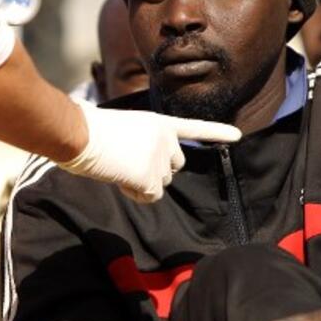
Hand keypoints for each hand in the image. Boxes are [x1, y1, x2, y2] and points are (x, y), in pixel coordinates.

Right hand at [58, 100, 239, 202]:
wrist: (82, 135)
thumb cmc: (91, 130)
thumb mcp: (125, 129)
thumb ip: (141, 143)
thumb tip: (138, 169)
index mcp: (159, 123)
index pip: (194, 128)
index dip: (217, 132)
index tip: (238, 136)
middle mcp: (167, 141)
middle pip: (175, 167)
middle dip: (157, 171)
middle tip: (129, 164)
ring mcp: (161, 159)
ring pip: (161, 184)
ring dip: (142, 183)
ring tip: (119, 168)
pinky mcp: (151, 178)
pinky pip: (149, 197)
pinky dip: (134, 193)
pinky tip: (119, 179)